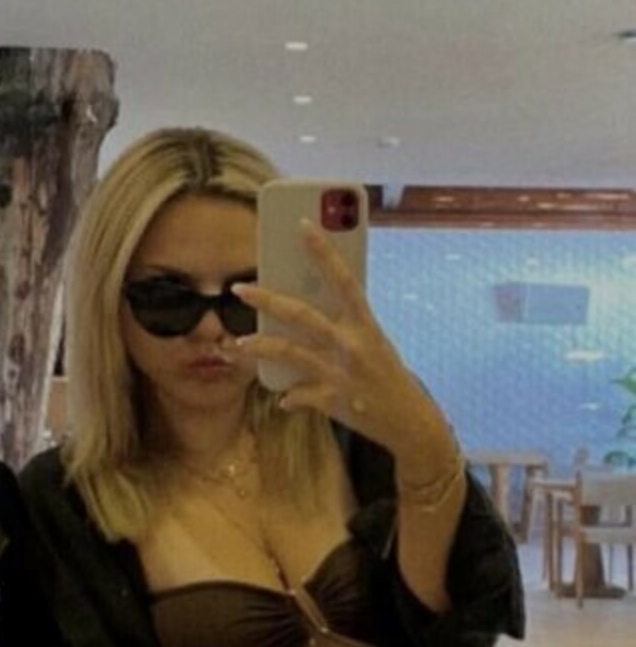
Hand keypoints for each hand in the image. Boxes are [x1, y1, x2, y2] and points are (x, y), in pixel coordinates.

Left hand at [232, 223, 452, 474]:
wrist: (409, 421)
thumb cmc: (388, 375)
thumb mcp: (375, 342)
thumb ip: (348, 323)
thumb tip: (313, 302)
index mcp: (365, 325)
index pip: (343, 279)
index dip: (323, 251)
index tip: (303, 225)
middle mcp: (351, 345)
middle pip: (301, 315)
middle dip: (267, 299)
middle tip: (239, 288)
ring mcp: (338, 373)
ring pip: (288, 353)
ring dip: (258, 346)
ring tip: (237, 344)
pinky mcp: (331, 399)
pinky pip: (297, 394)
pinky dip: (289, 396)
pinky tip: (282, 398)